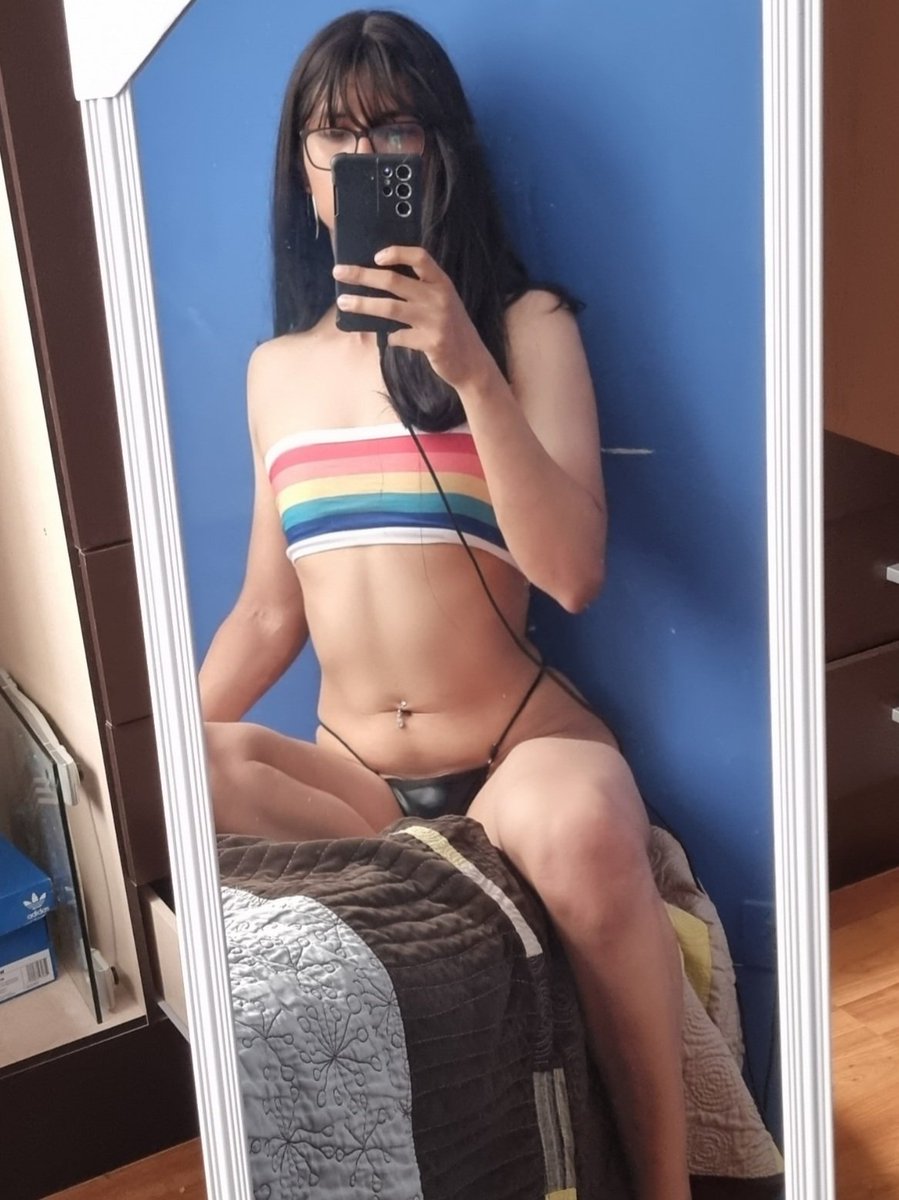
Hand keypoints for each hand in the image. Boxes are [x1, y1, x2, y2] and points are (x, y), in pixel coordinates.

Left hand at [333, 247, 499, 392]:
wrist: (471, 362)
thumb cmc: (450, 329)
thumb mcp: (441, 304)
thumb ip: (419, 292)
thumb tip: (379, 283)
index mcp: (441, 283)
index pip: (420, 257)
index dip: (397, 252)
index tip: (375, 256)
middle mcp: (439, 297)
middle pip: (393, 280)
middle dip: (362, 275)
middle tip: (339, 272)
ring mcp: (435, 320)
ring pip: (390, 307)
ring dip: (363, 304)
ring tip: (343, 302)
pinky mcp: (431, 342)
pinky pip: (399, 337)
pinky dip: (390, 337)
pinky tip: (389, 338)